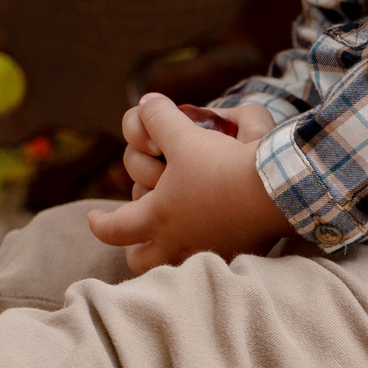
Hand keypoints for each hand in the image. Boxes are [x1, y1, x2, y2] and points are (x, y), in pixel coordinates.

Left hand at [91, 94, 294, 272]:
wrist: (274, 193)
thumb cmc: (222, 167)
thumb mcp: (184, 136)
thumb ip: (158, 118)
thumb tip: (145, 103)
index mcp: (157, 219)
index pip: (114, 229)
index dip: (99, 222)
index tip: (93, 217)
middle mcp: (176, 245)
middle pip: (140, 260)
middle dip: (133, 246)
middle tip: (137, 231)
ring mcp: (204, 256)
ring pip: (171, 264)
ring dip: (165, 249)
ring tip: (171, 229)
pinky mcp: (233, 257)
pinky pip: (206, 261)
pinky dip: (199, 249)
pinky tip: (209, 231)